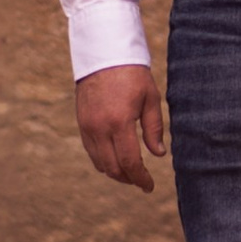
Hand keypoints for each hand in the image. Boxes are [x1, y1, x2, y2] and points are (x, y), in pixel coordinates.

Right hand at [75, 63, 166, 189]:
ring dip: (115, 172)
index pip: (129, 162)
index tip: (149, 187)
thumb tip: (159, 155)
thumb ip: (154, 128)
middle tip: (142, 181)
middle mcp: (99, 128)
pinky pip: (91, 151)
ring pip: (99, 163)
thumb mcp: (150, 99)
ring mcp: (87, 126)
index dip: (140, 179)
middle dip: (128, 179)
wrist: (103, 54)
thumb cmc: (132, 74)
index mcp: (119, 122)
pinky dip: (103, 160)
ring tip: (131, 172)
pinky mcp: (81, 123)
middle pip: (112, 168)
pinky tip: (116, 158)